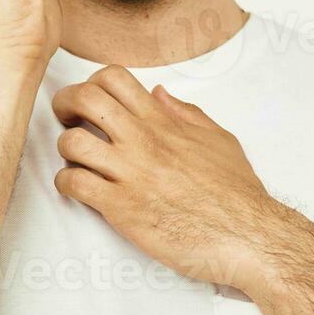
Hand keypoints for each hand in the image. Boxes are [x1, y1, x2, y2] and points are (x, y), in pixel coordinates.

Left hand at [51, 65, 275, 291]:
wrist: (248, 236)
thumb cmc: (237, 193)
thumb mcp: (219, 139)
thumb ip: (186, 113)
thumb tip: (159, 93)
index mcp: (164, 122)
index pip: (113, 78)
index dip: (91, 83)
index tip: (90, 101)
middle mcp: (143, 141)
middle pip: (84, 98)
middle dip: (65, 104)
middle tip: (67, 119)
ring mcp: (130, 173)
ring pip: (71, 142)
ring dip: (65, 150)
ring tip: (76, 160)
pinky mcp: (122, 208)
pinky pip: (74, 185)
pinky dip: (66, 185)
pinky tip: (80, 189)